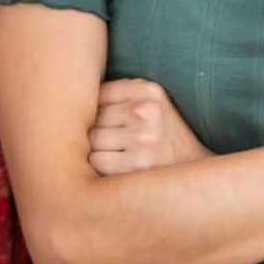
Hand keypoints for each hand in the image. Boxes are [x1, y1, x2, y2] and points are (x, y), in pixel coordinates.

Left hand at [87, 78, 213, 175]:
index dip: (96, 112)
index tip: (107, 124)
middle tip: (112, 144)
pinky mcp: (138, 164)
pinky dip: (102, 168)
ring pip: (91, 140)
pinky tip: (118, 169)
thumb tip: (66, 98)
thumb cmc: (164, 138)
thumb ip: (119, 96)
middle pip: (93, 117)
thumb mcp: (152, 105)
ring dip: (98, 150)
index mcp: (149, 90)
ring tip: (117, 155)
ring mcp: (143, 137)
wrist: (197, 172)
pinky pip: (97, 161)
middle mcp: (146, 110)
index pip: (99, 94)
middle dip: (97, 131)